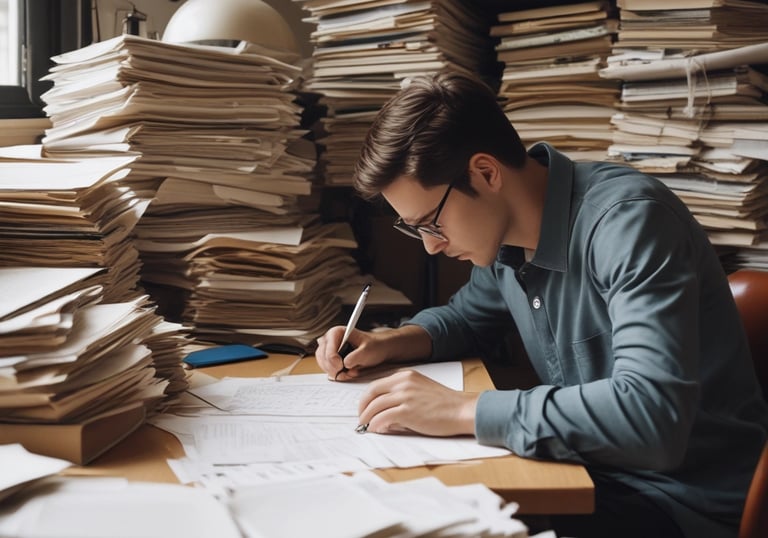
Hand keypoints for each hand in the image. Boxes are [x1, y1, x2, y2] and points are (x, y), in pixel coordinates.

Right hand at [314, 326, 387, 380]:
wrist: (378, 349)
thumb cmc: (373, 346)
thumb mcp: (367, 351)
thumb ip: (355, 357)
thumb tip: (345, 364)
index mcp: (336, 332)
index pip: (328, 350)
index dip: (333, 361)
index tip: (341, 367)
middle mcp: (329, 339)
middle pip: (322, 357)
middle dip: (333, 368)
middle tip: (345, 374)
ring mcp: (328, 348)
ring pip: (323, 363)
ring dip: (333, 371)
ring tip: (348, 373)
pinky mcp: (329, 357)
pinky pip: (326, 367)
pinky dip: (334, 372)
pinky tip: (345, 373)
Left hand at [357, 369, 477, 436]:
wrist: (462, 410)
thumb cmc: (445, 403)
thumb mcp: (420, 390)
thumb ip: (402, 395)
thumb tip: (384, 410)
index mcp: (405, 376)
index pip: (376, 385)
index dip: (367, 398)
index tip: (364, 408)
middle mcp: (403, 383)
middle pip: (371, 394)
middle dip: (363, 408)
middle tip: (362, 419)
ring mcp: (404, 396)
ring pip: (374, 407)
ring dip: (367, 419)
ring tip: (367, 427)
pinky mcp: (407, 411)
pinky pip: (382, 418)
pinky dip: (376, 425)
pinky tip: (377, 430)